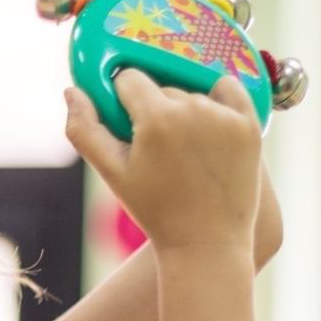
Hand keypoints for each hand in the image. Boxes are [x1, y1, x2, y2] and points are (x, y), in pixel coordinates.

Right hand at [65, 72, 261, 254]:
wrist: (207, 241)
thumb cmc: (155, 209)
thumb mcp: (111, 172)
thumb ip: (83, 129)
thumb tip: (72, 91)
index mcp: (156, 119)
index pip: (129, 79)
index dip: (122, 100)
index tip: (127, 124)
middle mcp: (193, 109)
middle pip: (160, 88)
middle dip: (153, 109)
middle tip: (156, 148)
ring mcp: (225, 116)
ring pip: (191, 93)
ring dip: (183, 111)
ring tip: (184, 151)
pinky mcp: (248, 124)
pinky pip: (228, 90)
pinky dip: (218, 99)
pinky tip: (210, 125)